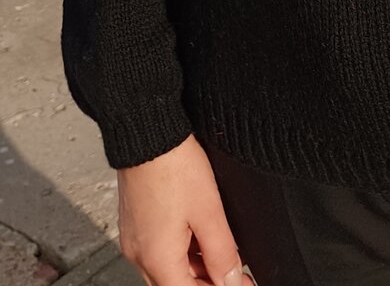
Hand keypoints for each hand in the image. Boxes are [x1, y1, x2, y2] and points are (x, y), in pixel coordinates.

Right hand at [116, 133, 252, 285]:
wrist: (147, 133)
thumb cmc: (173, 166)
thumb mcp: (209, 211)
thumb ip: (222, 252)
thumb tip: (231, 280)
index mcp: (156, 258)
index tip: (240, 283)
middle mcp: (140, 254)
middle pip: (175, 285)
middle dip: (206, 283)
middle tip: (235, 273)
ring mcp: (135, 239)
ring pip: (168, 269)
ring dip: (196, 269)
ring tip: (223, 254)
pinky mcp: (136, 223)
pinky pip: (160, 250)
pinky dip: (182, 252)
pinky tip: (201, 239)